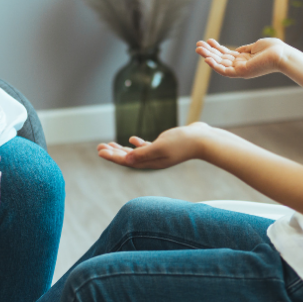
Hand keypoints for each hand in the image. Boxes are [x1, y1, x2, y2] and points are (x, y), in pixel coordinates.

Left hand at [97, 123, 212, 169]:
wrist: (203, 140)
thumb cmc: (182, 143)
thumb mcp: (160, 147)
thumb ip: (143, 153)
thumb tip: (126, 159)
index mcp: (151, 162)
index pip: (127, 161)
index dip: (113, 157)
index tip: (100, 151)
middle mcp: (153, 160)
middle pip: (129, 158)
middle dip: (114, 153)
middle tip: (99, 147)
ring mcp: (159, 154)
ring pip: (136, 153)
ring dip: (122, 149)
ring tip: (110, 144)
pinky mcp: (165, 146)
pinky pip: (147, 147)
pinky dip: (138, 144)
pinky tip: (132, 139)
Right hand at [196, 37, 287, 78]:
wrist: (282, 54)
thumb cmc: (273, 49)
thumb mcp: (256, 46)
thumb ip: (246, 49)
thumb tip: (238, 50)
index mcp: (244, 59)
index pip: (227, 55)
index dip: (217, 48)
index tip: (208, 41)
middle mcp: (241, 66)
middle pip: (221, 59)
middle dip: (209, 52)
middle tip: (198, 45)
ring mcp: (241, 70)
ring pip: (220, 64)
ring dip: (208, 56)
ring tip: (198, 48)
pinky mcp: (241, 72)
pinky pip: (225, 71)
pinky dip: (215, 65)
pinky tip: (207, 59)